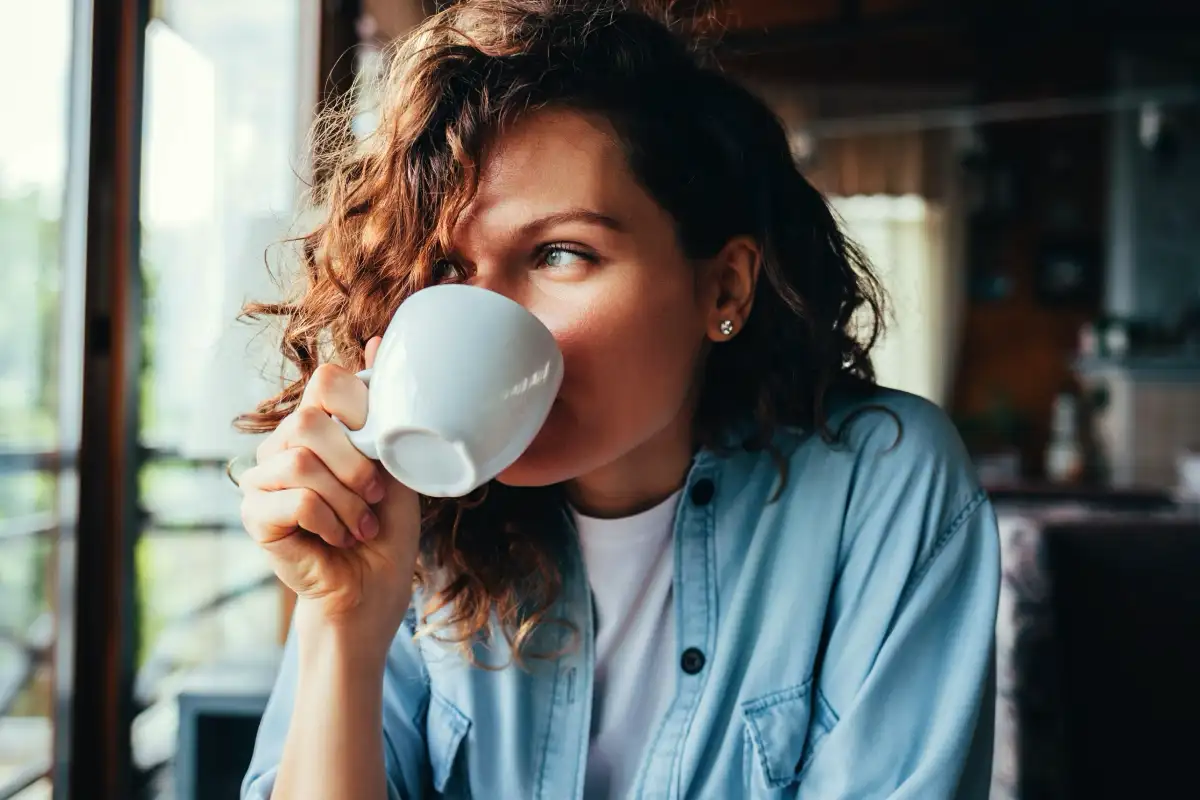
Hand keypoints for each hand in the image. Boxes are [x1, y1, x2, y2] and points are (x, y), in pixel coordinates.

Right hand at [238, 337, 420, 639]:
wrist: (372, 588)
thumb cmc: (386, 527)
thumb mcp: (397, 462)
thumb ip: (385, 410)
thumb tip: (378, 340)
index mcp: (317, 425)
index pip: (325, 381)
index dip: (359, 408)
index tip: (381, 447)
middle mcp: (282, 444)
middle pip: (310, 421)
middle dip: (356, 465)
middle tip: (375, 498)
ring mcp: (262, 478)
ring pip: (301, 462)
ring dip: (346, 500)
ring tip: (361, 525)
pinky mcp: (254, 514)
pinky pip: (293, 499)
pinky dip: (329, 521)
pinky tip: (339, 538)